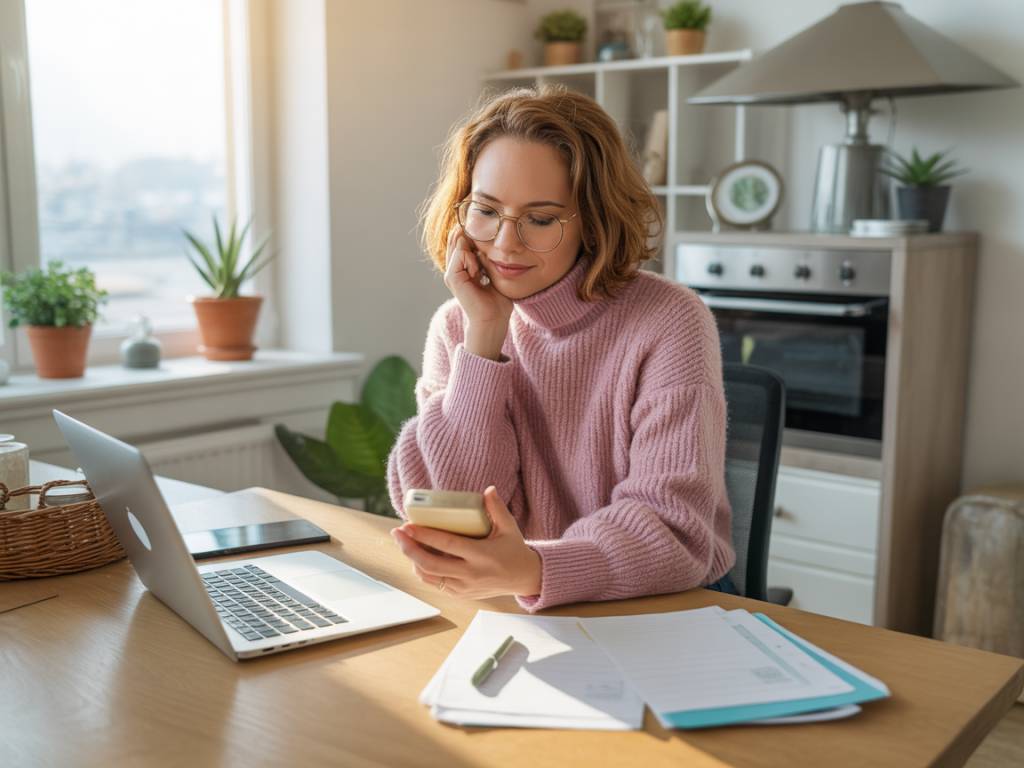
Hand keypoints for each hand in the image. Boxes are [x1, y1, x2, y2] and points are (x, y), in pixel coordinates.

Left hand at [391, 486, 541, 599]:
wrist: (524, 578)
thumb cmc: (514, 550)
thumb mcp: (509, 527)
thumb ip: (497, 508)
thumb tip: (488, 489)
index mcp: (482, 555)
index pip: (447, 545)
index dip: (425, 535)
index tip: (408, 525)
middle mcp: (470, 574)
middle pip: (431, 564)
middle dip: (409, 548)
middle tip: (397, 533)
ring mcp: (464, 587)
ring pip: (429, 576)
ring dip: (412, 560)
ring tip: (403, 543)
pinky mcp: (460, 594)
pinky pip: (435, 584)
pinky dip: (422, 571)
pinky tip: (416, 557)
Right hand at [443, 227, 511, 359]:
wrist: (494, 318)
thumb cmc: (497, 299)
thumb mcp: (492, 271)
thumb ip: (484, 257)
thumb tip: (482, 239)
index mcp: (463, 270)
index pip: (461, 242)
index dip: (472, 237)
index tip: (486, 247)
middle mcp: (455, 271)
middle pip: (456, 241)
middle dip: (470, 239)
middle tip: (484, 252)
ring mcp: (451, 274)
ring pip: (458, 245)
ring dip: (473, 252)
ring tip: (481, 270)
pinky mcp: (452, 278)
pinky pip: (460, 255)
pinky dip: (471, 259)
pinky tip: (478, 272)